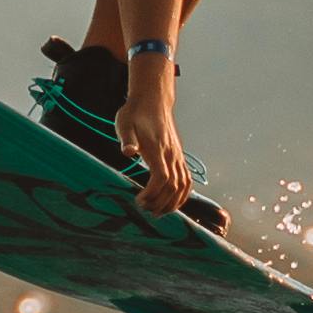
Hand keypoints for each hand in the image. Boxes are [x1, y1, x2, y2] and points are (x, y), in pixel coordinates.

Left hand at [124, 75, 192, 218]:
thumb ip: (127, 139)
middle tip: (144, 210)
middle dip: (160, 203)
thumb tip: (127, 152)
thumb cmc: (135, 113)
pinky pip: (187, 180)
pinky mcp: (179, 157)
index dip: (152, 193)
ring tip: (158, 212)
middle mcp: (172, 155)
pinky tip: (172, 203)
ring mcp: (178, 156)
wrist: (153, 101)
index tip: (138, 200)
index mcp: (158, 149)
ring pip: (183, 186)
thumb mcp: (124, 123)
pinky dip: (183, 195)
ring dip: (172, 203)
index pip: (162, 178)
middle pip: (173, 187)